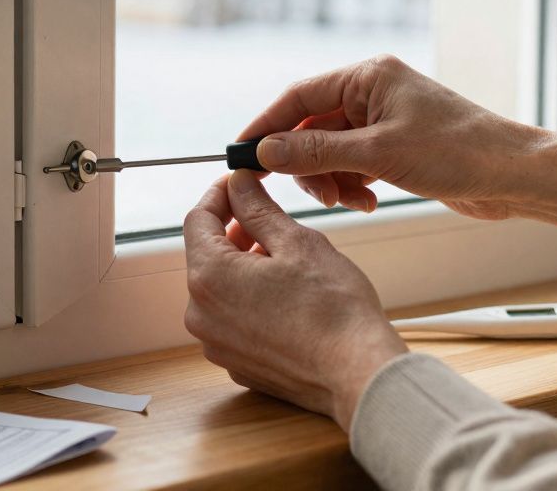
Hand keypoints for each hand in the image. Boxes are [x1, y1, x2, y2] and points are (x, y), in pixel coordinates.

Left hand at [183, 171, 406, 430]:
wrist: (358, 373)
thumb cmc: (334, 309)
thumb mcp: (296, 242)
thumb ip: (258, 209)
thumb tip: (237, 184)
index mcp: (209, 277)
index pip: (197, 219)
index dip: (220, 194)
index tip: (240, 182)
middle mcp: (201, 313)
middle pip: (206, 254)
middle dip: (234, 230)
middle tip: (270, 219)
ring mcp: (216, 343)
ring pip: (219, 287)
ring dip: (243, 265)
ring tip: (284, 259)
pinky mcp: (235, 362)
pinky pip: (232, 318)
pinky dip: (249, 299)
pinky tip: (285, 295)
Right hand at [239, 55, 556, 245]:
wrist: (514, 176)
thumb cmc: (456, 152)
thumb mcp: (378, 154)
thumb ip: (316, 153)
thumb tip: (265, 151)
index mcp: (368, 77)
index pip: (298, 97)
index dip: (266, 126)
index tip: (242, 155)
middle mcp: (372, 93)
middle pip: (311, 128)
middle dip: (308, 165)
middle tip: (316, 193)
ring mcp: (383, 120)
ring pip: (330, 152)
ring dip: (332, 180)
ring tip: (355, 199)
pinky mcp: (395, 147)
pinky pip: (352, 165)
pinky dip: (353, 185)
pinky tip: (369, 199)